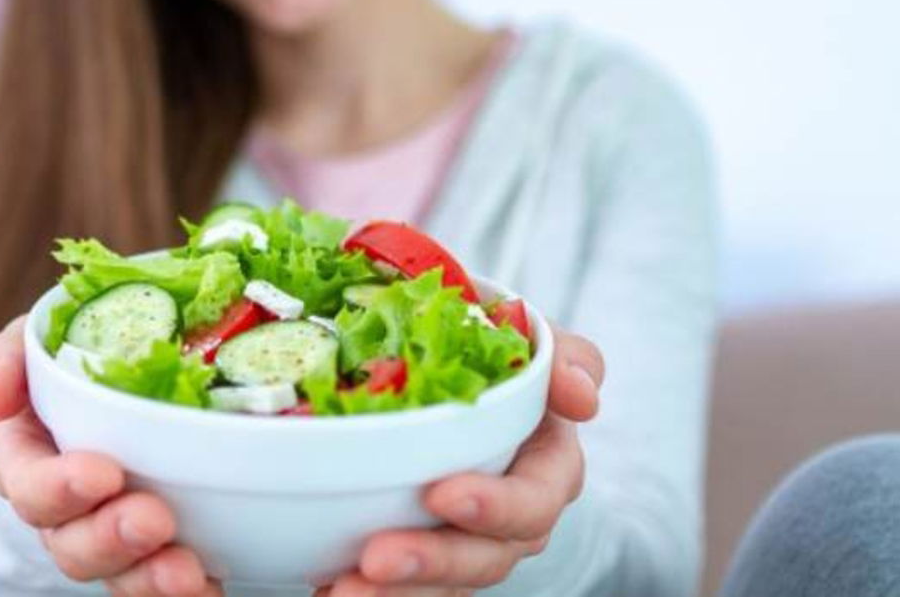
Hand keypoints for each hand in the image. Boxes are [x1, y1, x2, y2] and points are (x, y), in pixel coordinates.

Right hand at [0, 316, 222, 596]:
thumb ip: (6, 356)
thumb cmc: (80, 351)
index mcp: (28, 457)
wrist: (141, 368)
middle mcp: (64, 507)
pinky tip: (212, 583)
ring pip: (117, 573)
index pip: (26, 484)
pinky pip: (162, 583)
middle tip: (152, 519)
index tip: (102, 473)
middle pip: (70, 543)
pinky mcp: (156, 550)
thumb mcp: (38, 337)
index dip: (58, 487)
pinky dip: (186, 591)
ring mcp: (111, 533)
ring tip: (185, 571)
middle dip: (108, 537)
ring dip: (147, 577)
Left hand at [315, 324, 605, 596]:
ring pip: (445, 582)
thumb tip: (582, 396)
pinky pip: (408, 587)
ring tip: (346, 588)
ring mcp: (470, 538)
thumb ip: (564, 356)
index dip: (496, 504)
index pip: (535, 497)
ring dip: (398, 591)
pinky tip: (327, 584)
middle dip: (434, 560)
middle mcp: (514, 514)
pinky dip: (373, 592)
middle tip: (377, 557)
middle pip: (486, 555)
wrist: (441, 357)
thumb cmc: (494, 347)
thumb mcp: (533, 338)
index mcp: (548, 464)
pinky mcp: (429, 552)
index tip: (442, 494)